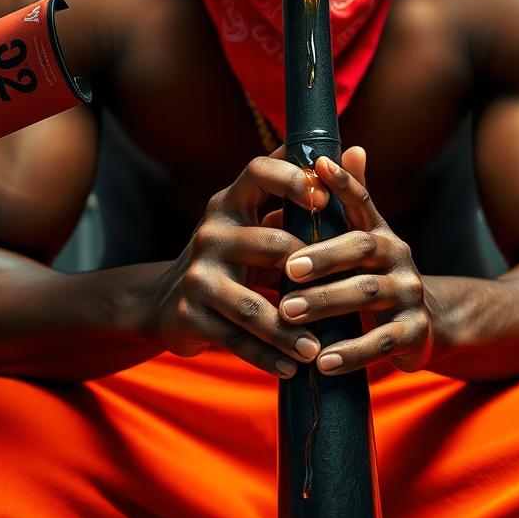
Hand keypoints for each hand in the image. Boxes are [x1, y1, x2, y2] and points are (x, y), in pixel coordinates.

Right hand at [154, 148, 326, 377]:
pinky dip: (267, 357)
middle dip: (309, 272)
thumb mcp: (253, 220)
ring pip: (252, 305)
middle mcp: (211, 233)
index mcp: (229, 203)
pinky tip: (292, 367)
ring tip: (316, 349)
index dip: (290, 179)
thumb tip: (354, 150)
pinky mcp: (188, 315)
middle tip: (344, 295)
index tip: (324, 198)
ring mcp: (197, 276)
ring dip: (289, 331)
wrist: (164, 302)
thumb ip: (298, 194)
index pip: (257, 171)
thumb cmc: (229, 256)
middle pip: (270, 244)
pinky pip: (235, 339)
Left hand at [277, 147, 435, 374]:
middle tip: (288, 268)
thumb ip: (342, 206)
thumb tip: (328, 153)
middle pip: (361, 248)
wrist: (426, 324)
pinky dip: (350, 353)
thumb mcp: (362, 243)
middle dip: (323, 256)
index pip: (362, 200)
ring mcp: (409, 293)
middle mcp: (398, 256)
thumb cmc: (375, 278)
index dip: (343, 181)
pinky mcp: (415, 332)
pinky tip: (321, 360)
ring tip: (289, 312)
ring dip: (326, 303)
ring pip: (367, 294)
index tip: (317, 164)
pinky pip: (381, 342)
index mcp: (379, 232)